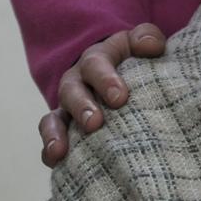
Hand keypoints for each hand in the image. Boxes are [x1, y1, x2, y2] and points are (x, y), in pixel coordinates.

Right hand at [38, 23, 165, 166]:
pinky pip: (52, 139)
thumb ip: (147, 38)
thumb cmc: (135, 60)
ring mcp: (68, 108)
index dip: (105, 79)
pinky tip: (57, 162)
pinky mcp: (65, 130)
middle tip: (94, 123)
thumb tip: (151, 46)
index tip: (120, 97)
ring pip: (53, 118)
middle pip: (71, 91)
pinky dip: (49, 151)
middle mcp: (77, 82)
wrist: (123, 74)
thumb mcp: (141, 43)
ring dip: (55, 133)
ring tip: (59, 150)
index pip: (95, 65)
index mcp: (97, 60)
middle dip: (81, 107)